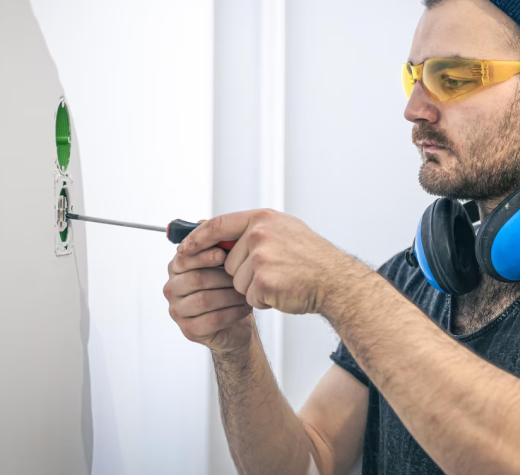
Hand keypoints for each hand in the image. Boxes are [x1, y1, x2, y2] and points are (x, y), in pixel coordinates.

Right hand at [164, 237, 253, 353]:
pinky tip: (244, 308)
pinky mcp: (189, 330)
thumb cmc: (230, 287)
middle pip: (196, 279)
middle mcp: (172, 288)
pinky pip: (212, 319)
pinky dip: (232, 313)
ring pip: (205, 300)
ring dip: (231, 296)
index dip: (204, 255)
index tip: (223, 254)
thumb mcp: (226, 261)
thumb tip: (203, 222)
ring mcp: (178, 311)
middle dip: (223, 277)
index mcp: (177, 267)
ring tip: (246, 293)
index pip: (184, 257)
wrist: (238, 320)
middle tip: (243, 277)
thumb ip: (214, 241)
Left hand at [178, 209, 373, 314]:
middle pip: (227, 261)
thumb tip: (217, 230)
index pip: (219, 224)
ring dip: (254, 288)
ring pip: (236, 282)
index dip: (198, 237)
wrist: (335, 282)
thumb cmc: (311, 259)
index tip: (184, 248)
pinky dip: (264, 300)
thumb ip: (253, 228)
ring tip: (280, 280)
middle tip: (274, 271)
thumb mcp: (284, 230)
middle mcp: (260, 233)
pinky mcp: (264, 281)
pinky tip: (282, 292)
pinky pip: (249, 297)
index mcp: (263, 219)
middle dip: (244, 273)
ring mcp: (262, 256)